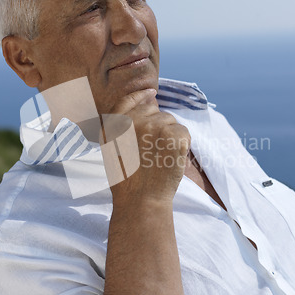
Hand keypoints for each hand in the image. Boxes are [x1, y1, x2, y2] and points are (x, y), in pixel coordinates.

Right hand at [101, 88, 190, 205]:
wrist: (141, 200)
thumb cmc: (126, 179)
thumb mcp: (111, 148)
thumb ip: (122, 123)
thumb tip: (147, 99)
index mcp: (116, 124)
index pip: (130, 99)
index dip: (142, 95)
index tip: (152, 93)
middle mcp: (135, 121)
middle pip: (155, 111)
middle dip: (158, 126)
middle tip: (153, 150)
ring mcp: (155, 127)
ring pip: (171, 122)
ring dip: (170, 136)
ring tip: (160, 158)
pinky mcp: (174, 136)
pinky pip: (183, 132)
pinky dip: (182, 145)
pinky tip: (171, 159)